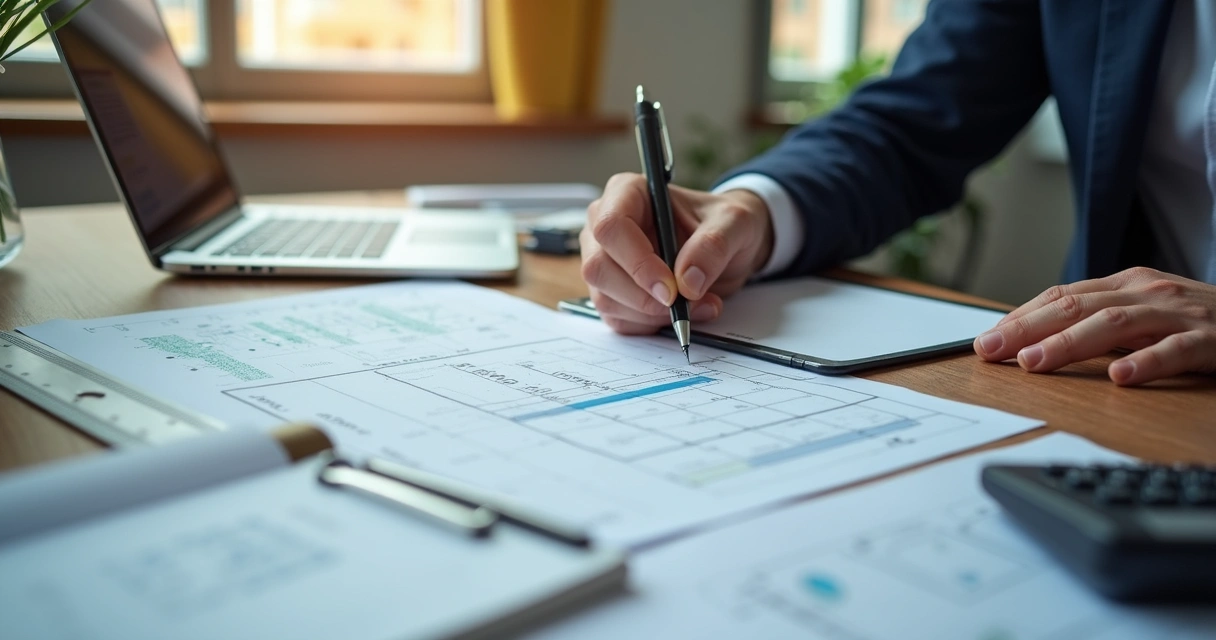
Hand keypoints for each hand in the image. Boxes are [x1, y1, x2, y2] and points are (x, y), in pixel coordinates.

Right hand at [580, 173, 774, 334]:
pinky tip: (678, 313)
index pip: (611, 227)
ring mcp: (603, 261)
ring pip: (605, 298)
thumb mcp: (734, 223)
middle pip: (598, 267)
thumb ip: (714, 246)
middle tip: (685, 305)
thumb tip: (687, 281)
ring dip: (651, 314)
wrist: (725, 248)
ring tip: (696, 306)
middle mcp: (605, 226)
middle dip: (643, 296)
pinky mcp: (611, 292)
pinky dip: (650, 325)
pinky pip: (617, 319)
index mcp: (628, 193)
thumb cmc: (723, 225)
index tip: (671, 288)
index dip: (637, 262)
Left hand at [973, 267, 1215, 384]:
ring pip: (1114, 324)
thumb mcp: (1141, 314)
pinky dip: (1146, 363)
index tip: (985, 341)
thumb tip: (1033, 341)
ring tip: (1034, 361)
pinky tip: (1120, 378)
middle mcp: (1145, 291)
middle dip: (1027, 328)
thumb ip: (1096, 322)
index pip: (1060, 296)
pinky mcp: (1209, 339)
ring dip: (1069, 344)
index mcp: (1124, 284)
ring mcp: (1177, 314)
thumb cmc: (1194, 321)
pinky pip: (1175, 351)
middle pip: (1076, 306)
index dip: (1020, 317)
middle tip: (991, 350)